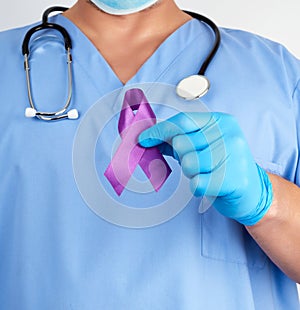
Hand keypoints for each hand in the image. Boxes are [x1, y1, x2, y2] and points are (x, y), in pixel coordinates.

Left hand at [139, 112, 272, 224]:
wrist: (252, 190)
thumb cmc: (221, 165)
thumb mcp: (203, 145)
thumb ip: (177, 139)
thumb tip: (147, 138)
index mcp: (221, 122)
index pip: (182, 121)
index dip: (159, 131)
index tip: (143, 139)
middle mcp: (229, 135)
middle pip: (182, 142)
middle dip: (181, 155)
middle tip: (196, 162)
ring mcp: (233, 157)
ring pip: (188, 163)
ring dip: (191, 172)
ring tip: (206, 173)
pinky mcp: (232, 179)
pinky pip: (197, 183)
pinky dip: (198, 186)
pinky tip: (210, 184)